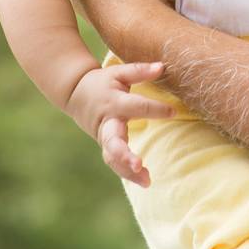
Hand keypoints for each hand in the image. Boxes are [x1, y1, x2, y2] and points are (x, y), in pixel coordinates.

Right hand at [66, 62, 173, 187]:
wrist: (75, 94)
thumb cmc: (103, 82)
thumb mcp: (119, 72)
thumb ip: (140, 70)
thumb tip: (162, 66)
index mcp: (114, 102)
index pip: (136, 106)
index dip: (155, 109)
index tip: (173, 111)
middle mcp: (108, 123)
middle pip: (113, 142)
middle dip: (124, 154)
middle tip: (138, 163)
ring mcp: (104, 138)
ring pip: (112, 158)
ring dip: (127, 171)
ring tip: (146, 181)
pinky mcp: (106, 147)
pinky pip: (114, 163)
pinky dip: (127, 174)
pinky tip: (145, 182)